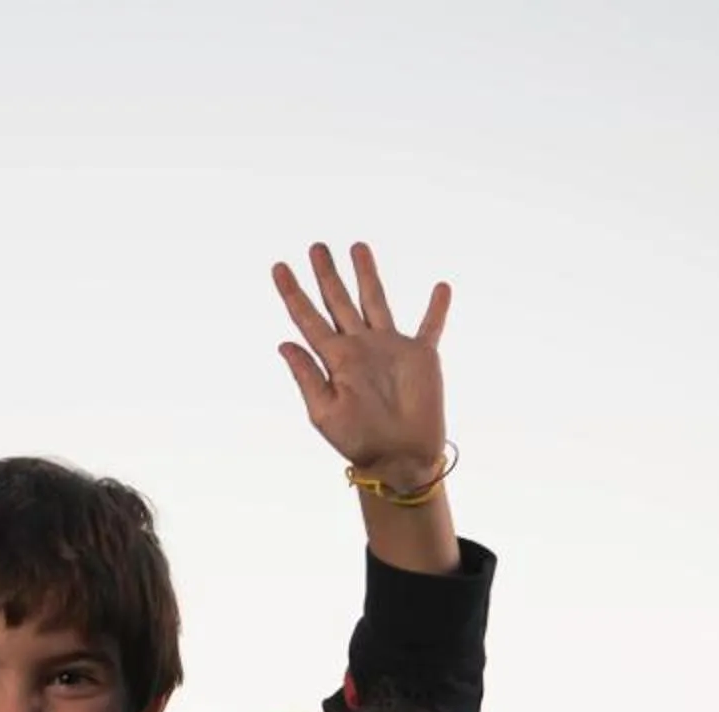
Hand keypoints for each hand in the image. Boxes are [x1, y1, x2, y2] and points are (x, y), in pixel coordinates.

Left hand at [273, 242, 450, 490]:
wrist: (398, 456)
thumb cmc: (358, 440)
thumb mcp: (324, 411)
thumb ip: (307, 375)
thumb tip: (284, 342)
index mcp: (334, 359)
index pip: (308, 319)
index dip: (293, 293)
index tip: (279, 268)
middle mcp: (359, 347)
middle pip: (339, 301)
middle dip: (326, 275)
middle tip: (316, 247)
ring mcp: (389, 348)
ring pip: (375, 301)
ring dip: (367, 275)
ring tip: (358, 247)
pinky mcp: (420, 355)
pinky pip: (429, 326)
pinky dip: (436, 308)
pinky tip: (440, 287)